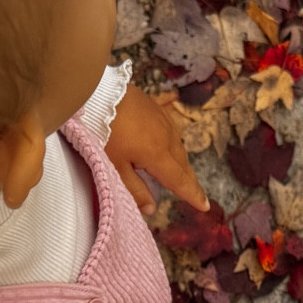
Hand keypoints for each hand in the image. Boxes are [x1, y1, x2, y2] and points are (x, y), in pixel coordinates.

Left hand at [106, 83, 208, 213]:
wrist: (98, 93)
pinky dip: (173, 141)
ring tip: (182, 172)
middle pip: (182, 164)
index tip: (205, 206)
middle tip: (195, 193)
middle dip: (189, 180)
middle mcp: (167, 138)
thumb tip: (151, 210)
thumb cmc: (104, 132)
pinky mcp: (156, 107)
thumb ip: (135, 189)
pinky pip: (170, 128)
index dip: (192, 195)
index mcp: (158, 155)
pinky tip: (171, 143)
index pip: (179, 181)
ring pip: (178, 146)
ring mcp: (163, 120)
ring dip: (181, 161)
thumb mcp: (115, 166)